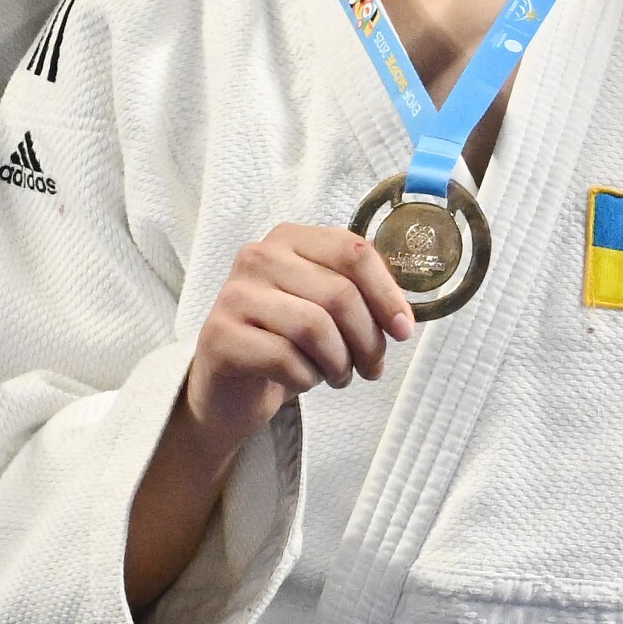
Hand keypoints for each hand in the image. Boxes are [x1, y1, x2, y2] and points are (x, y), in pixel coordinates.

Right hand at [174, 224, 415, 451]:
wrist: (230, 384)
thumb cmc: (286, 341)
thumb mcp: (325, 308)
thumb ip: (362, 297)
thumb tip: (402, 318)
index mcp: (291, 239)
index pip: (354, 252)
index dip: (387, 294)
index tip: (402, 330)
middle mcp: (259, 257)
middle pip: (340, 295)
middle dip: (367, 341)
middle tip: (370, 367)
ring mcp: (235, 294)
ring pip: (315, 327)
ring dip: (338, 363)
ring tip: (337, 376)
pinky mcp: (220, 335)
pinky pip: (285, 359)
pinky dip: (306, 379)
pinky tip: (302, 380)